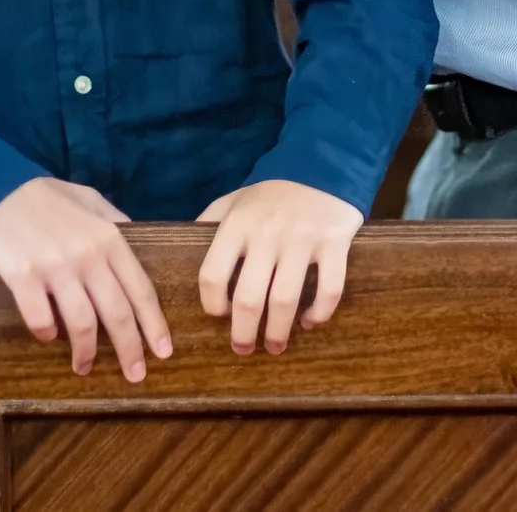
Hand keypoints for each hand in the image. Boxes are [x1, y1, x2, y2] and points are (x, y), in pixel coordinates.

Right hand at [0, 177, 172, 380]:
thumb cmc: (46, 196)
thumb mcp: (91, 199)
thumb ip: (116, 221)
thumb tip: (138, 243)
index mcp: (109, 238)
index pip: (140, 289)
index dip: (154, 325)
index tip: (163, 351)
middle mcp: (87, 256)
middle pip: (117, 314)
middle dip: (130, 350)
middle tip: (135, 375)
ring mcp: (55, 268)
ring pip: (82, 323)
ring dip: (86, 352)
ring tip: (84, 367)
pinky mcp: (23, 277)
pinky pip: (40, 319)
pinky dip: (47, 333)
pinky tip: (48, 337)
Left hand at [196, 180, 364, 354]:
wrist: (322, 166)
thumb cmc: (271, 194)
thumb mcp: (233, 200)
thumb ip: (208, 224)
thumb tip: (182, 252)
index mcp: (237, 224)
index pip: (212, 275)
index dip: (212, 305)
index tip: (219, 316)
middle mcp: (266, 233)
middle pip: (248, 298)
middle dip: (243, 333)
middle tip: (243, 349)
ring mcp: (302, 239)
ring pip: (285, 301)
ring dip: (278, 332)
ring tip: (275, 346)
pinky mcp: (334, 243)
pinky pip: (329, 289)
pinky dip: (319, 313)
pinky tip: (310, 321)